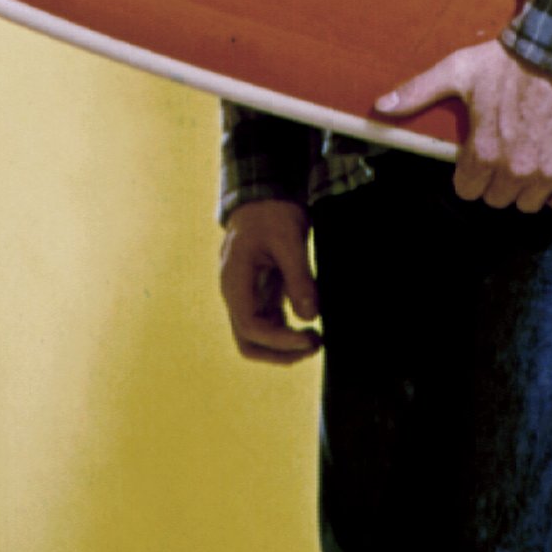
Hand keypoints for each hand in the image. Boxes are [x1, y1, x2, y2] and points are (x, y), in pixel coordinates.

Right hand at [219, 199, 321, 362]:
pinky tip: (310, 330)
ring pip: (257, 337)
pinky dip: (287, 332)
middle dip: (280, 352)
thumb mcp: (290, 240)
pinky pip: (268, 323)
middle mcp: (236, 295)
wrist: (264, 198)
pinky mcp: (259, 294)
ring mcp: (246, 297)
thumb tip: (310, 316)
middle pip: (248, 342)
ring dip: (284, 346)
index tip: (310, 338)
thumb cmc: (272, 214)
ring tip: (317, 341)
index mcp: (235, 282)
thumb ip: (299, 277)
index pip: (250, 327)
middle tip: (315, 345)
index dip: (280, 340)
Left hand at [374, 38, 551, 211]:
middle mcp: (514, 169)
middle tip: (508, 155)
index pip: (468, 190)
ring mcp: (548, 171)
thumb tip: (380, 106)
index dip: (471, 174)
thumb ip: (419, 91)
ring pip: (528, 204)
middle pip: (497, 199)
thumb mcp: (460, 70)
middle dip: (498, 181)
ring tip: (532, 162)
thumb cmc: (512, 61)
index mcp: (483, 151)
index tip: (482, 156)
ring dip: (528, 188)